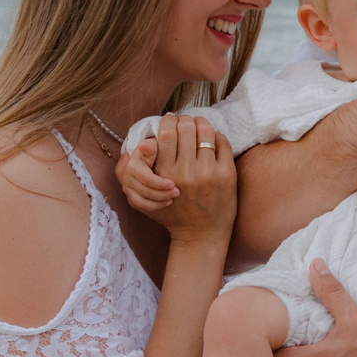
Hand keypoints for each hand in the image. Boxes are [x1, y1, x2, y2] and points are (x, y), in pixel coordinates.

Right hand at [115, 136, 172, 212]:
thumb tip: (144, 145)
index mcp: (133, 163)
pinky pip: (141, 206)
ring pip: (141, 201)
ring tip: (174, 196)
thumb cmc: (158, 151)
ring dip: (159, 200)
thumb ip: (152, 147)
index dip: (158, 183)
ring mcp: (127, 187)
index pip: (144, 178)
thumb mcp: (156, 147)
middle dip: (161, 193)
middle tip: (177, 191)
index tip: (172, 184)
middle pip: (143, 191)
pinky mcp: (131, 197)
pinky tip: (167, 202)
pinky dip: (154, 206)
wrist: (154, 160)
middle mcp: (127, 175)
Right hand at [142, 115, 233, 247]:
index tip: (168, 120)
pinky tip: (211, 139)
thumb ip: (129, 174)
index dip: (167, 122)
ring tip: (197, 124)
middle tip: (183, 121)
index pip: (166, 134)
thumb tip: (130, 146)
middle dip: (184, 119)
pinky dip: (216, 135)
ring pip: (205, 132)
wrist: (201, 236)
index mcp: (165, 175)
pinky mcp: (227, 175)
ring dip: (201, 123)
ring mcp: (209, 173)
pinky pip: (222, 142)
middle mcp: (187, 173)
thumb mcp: (143, 199)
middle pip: (185, 128)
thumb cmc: (171, 215)